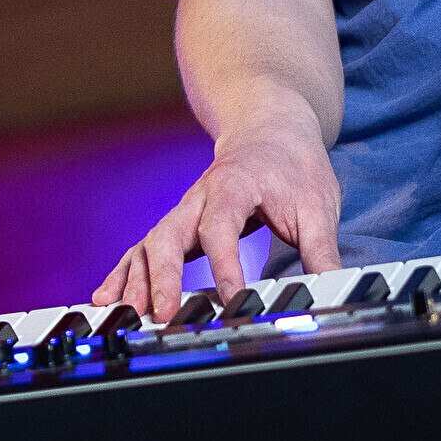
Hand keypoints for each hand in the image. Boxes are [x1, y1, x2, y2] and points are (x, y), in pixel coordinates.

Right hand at [92, 124, 343, 325]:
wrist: (269, 126)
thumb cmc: (292, 164)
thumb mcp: (318, 206)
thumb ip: (322, 253)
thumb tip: (334, 293)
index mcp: (232, 188)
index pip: (220, 231)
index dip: (224, 268)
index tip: (232, 302)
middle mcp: (197, 200)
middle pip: (167, 236)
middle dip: (161, 277)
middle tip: (161, 314)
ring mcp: (183, 212)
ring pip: (149, 244)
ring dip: (135, 278)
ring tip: (126, 312)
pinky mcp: (178, 224)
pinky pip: (145, 249)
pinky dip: (125, 272)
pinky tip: (107, 297)